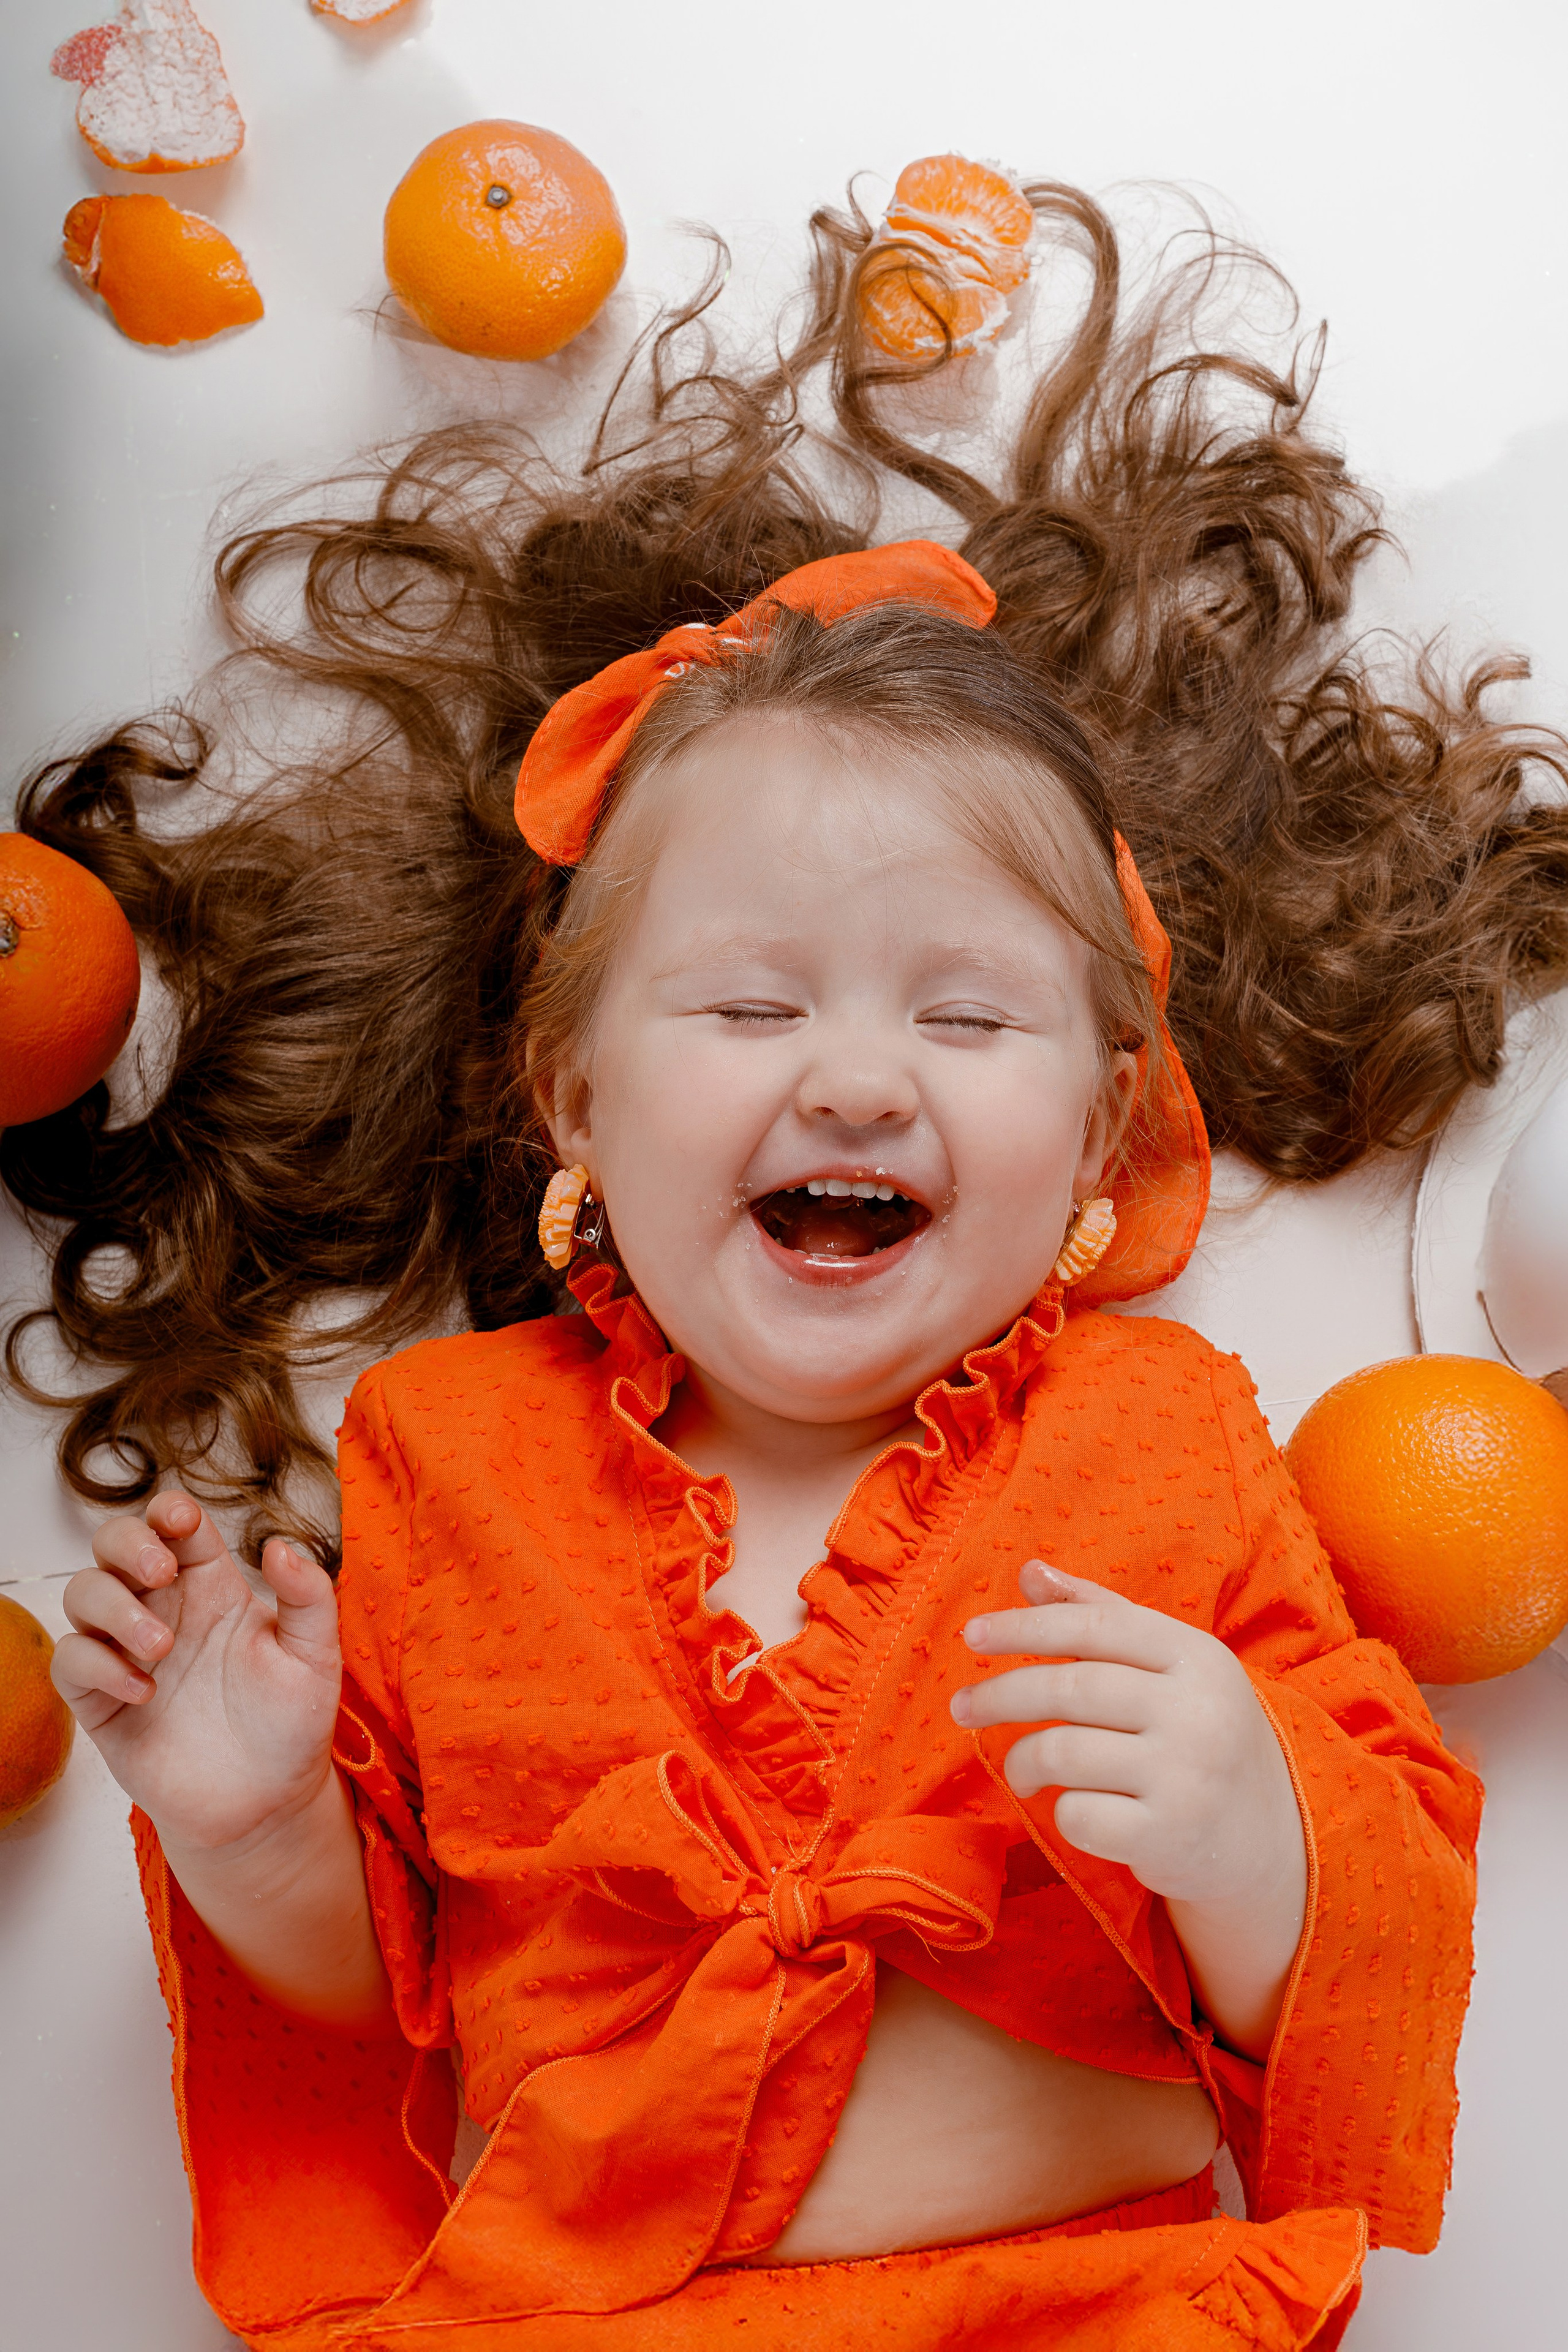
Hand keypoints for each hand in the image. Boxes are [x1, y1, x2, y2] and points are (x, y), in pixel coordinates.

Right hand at [52, 1491, 343, 1857]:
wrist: (267, 1803)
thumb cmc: (291, 1723)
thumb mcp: (316, 1656)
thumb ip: (309, 1597)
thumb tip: (280, 1545)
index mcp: (212, 1588)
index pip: (177, 1527)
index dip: (170, 1511)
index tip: (181, 1520)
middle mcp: (165, 1611)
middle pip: (115, 1546)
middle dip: (127, 1543)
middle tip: (161, 1573)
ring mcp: (128, 1654)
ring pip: (83, 1595)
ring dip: (113, 1607)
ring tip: (161, 1648)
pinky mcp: (102, 1702)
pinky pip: (70, 1662)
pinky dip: (97, 1665)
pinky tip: (144, 1690)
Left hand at [950, 1560, 1307, 2055]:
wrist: (1266, 1839)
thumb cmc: (1197, 1733)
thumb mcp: (1168, 1666)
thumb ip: (1101, 1616)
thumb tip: (1031, 1572)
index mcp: (1196, 1656)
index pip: (1093, 1627)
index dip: (1026, 1626)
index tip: (972, 1635)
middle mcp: (1197, 1711)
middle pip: (1069, 1689)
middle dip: (1000, 1695)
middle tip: (960, 1707)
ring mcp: (1186, 1776)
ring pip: (1063, 1753)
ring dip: (1024, 1761)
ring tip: (1021, 1770)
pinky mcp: (1168, 1836)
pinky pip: (1078, 1815)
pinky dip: (1062, 1811)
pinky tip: (1077, 1809)